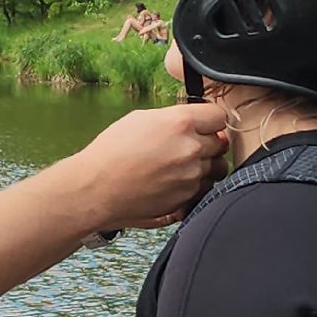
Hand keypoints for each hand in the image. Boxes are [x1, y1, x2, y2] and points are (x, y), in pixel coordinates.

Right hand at [67, 103, 228, 231]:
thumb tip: (192, 123)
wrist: (96, 189)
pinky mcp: (186, 199)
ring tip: (181, 168)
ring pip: (216, 169)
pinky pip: (204, 190)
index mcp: (180, 123)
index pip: (219, 116)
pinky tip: (173, 184)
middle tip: (186, 147)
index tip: (203, 125)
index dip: (210, 121)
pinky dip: (194, 187)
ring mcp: (191, 177)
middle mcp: (191, 149)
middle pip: (220, 144)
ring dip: (204, 167)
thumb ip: (173, 119)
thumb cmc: (111, 151)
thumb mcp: (140, 119)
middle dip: (207, 144)